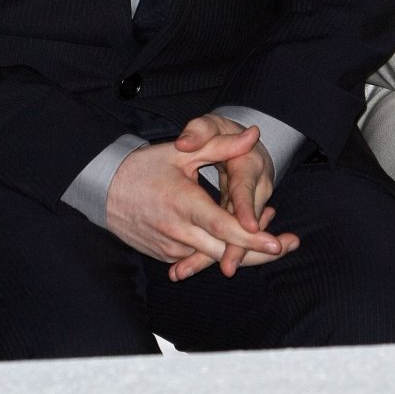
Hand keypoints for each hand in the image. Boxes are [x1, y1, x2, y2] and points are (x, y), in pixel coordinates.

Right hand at [105, 128, 297, 282]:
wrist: (105, 191)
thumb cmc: (145, 167)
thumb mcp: (183, 152)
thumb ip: (220, 145)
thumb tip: (253, 135)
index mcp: (184, 205)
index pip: (224, 228)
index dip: (252, 238)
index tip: (277, 243)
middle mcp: (179, 233)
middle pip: (226, 252)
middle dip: (259, 252)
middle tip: (290, 243)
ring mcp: (172, 249)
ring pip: (215, 258)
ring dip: (243, 251)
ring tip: (274, 239)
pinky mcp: (168, 256)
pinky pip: (200, 258)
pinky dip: (221, 251)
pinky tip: (241, 240)